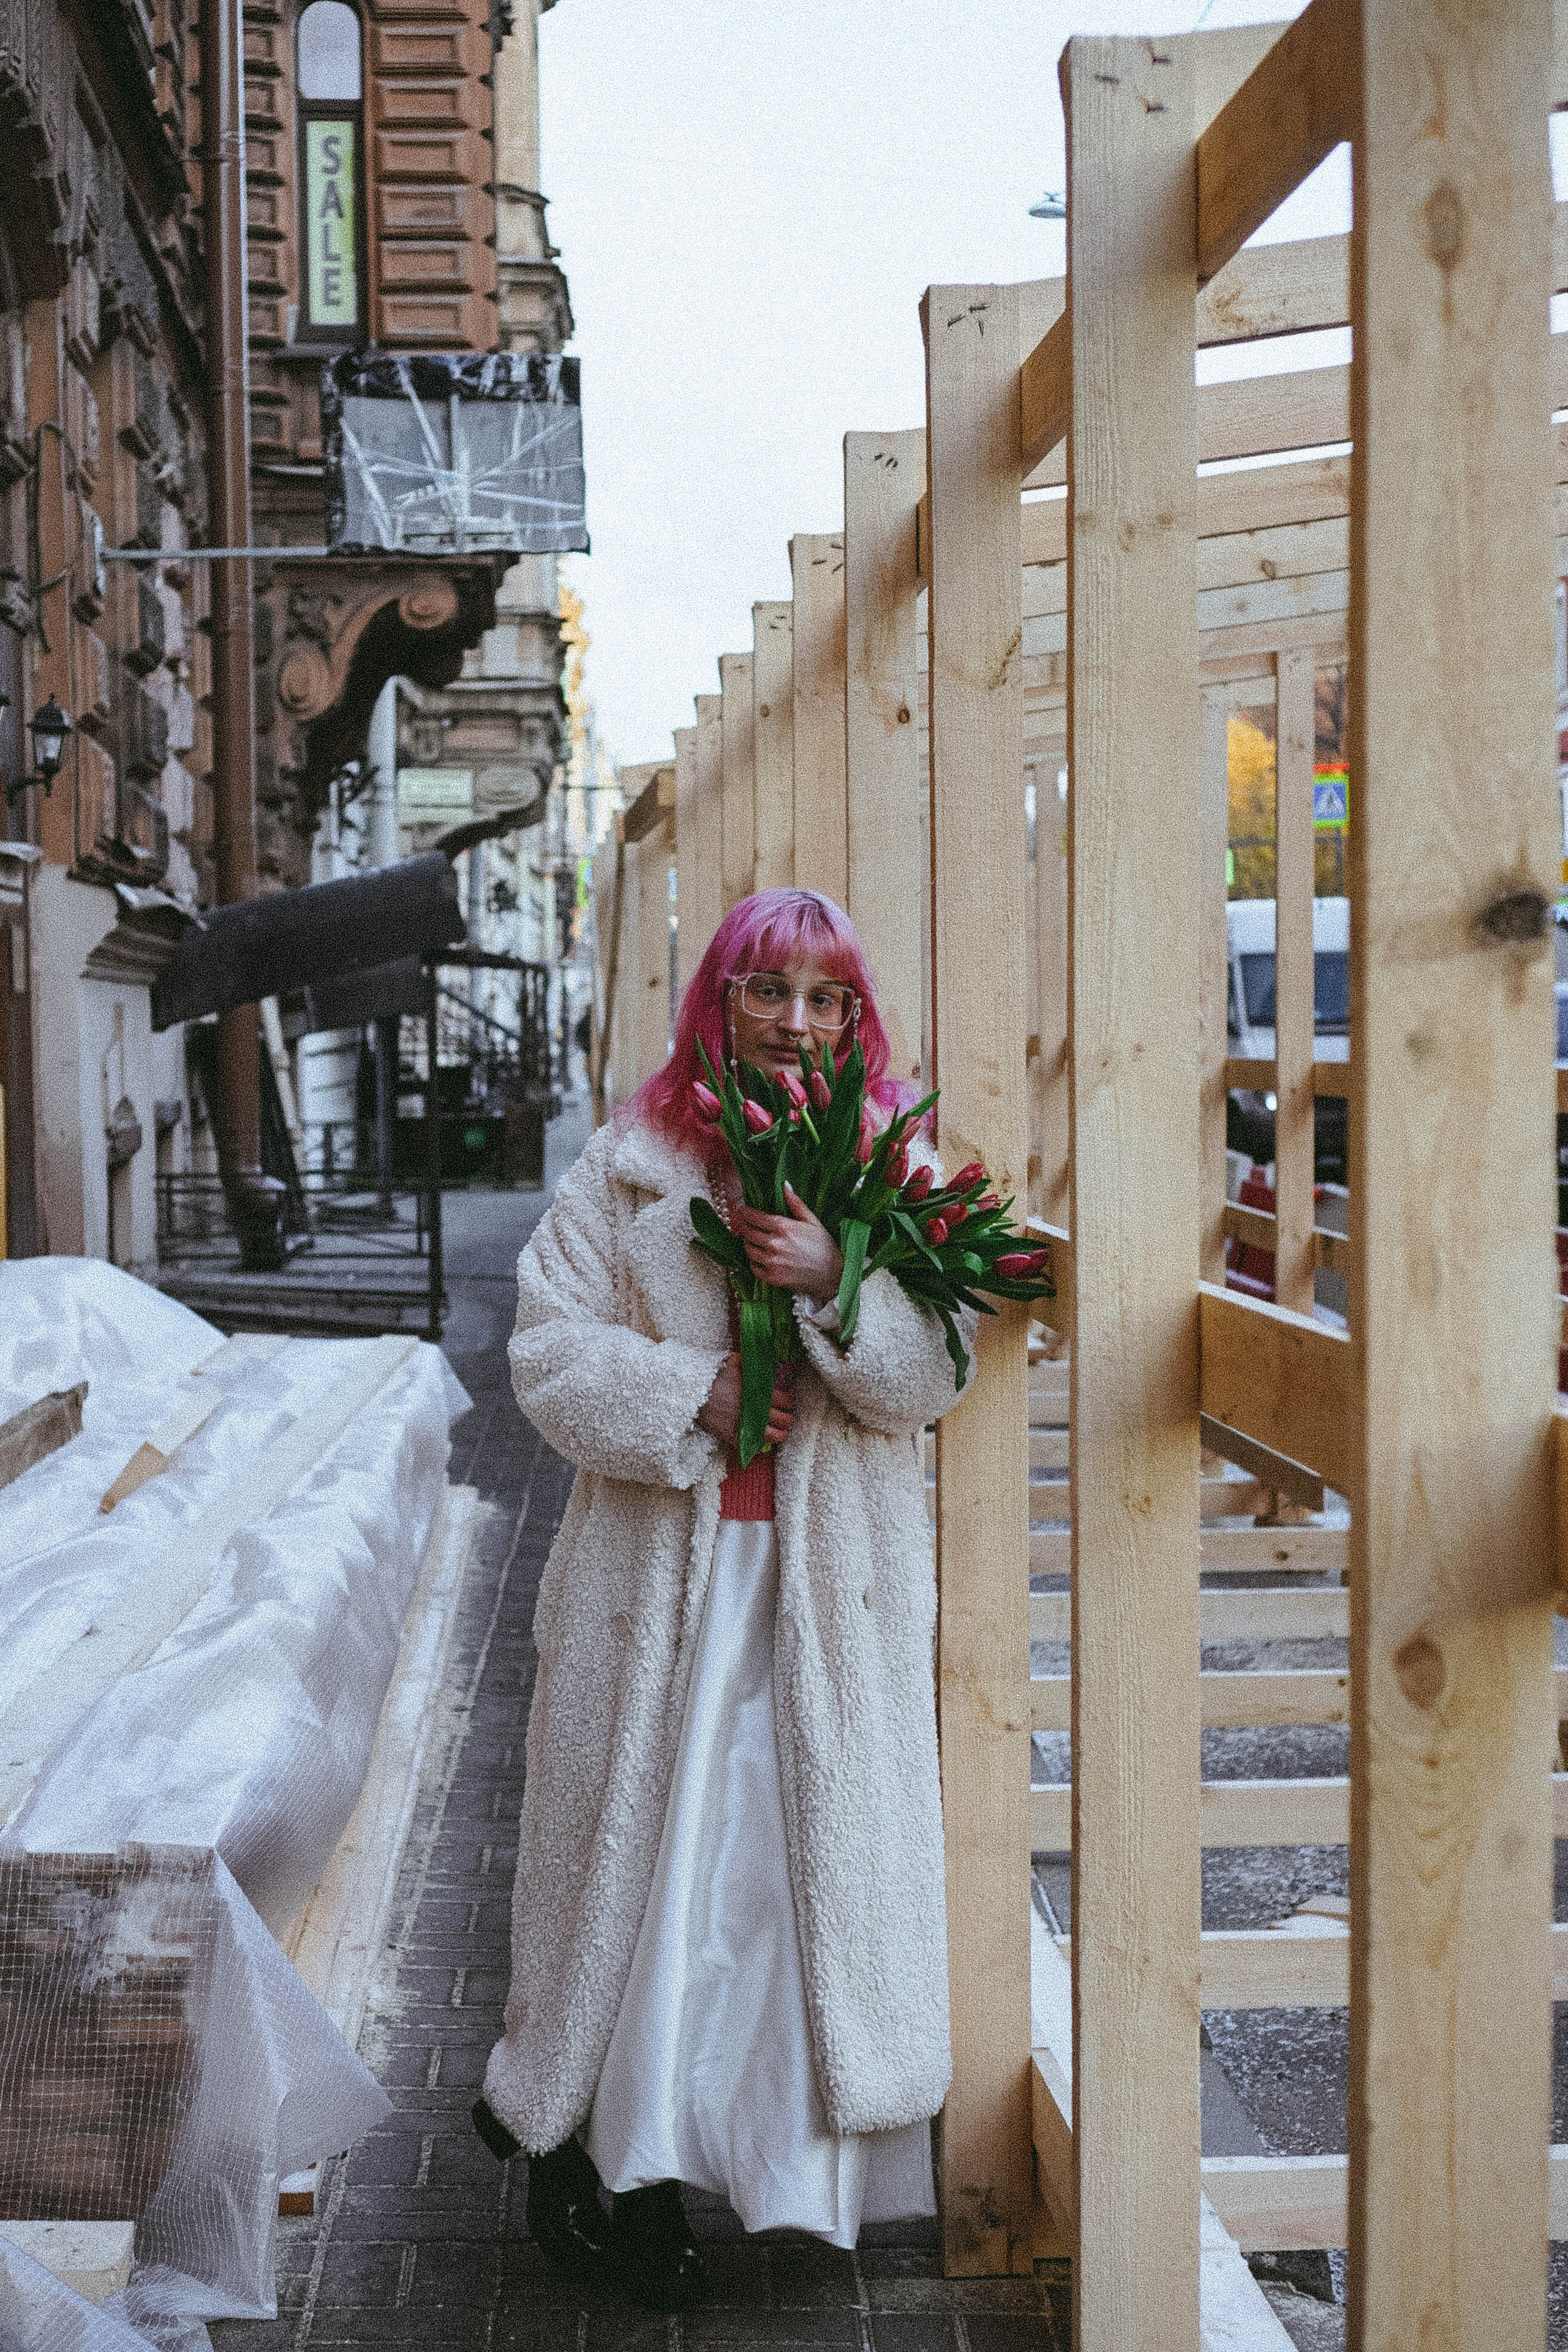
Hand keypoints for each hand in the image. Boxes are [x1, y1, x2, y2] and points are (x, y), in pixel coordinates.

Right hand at [697, 1352, 793, 1450]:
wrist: (695, 1395)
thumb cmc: (713, 1379)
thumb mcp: (731, 1363)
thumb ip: (746, 1361)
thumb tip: (754, 1356)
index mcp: (758, 1393)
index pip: (784, 1401)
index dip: (788, 1403)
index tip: (788, 1405)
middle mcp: (755, 1411)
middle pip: (782, 1420)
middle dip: (787, 1420)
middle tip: (786, 1419)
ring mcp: (745, 1425)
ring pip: (772, 1436)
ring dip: (779, 1435)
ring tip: (780, 1433)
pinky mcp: (733, 1436)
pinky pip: (752, 1445)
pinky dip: (758, 1444)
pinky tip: (761, 1441)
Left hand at [731, 1185, 844, 1303]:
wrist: (833, 1274)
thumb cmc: (824, 1246)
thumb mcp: (812, 1221)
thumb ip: (796, 1203)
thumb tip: (785, 1184)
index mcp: (783, 1227)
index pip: (754, 1217)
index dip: (745, 1213)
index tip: (742, 1211)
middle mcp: (774, 1243)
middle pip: (748, 1232)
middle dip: (745, 1227)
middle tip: (747, 1226)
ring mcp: (772, 1262)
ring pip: (748, 1249)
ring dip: (748, 1243)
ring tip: (753, 1241)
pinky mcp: (773, 1277)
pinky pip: (753, 1267)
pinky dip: (753, 1261)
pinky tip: (759, 1257)